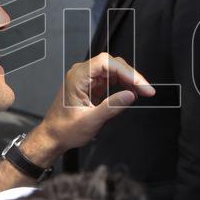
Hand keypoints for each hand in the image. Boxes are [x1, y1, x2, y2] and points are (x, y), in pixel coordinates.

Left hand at [35, 53, 154, 151]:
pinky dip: (123, 84)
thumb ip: (111, 107)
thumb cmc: (65, 129)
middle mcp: (81, 73)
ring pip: (113, 70)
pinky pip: (110, 79)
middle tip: (146, 90)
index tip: (141, 85)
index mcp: (77, 77)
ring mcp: (86, 78)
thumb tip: (130, 95)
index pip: (106, 63)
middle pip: (112, 64)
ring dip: (129, 80)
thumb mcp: (90, 121)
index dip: (127, 72)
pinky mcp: (91, 85)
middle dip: (131, 76)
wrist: (53, 136)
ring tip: (142, 92)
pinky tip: (131, 92)